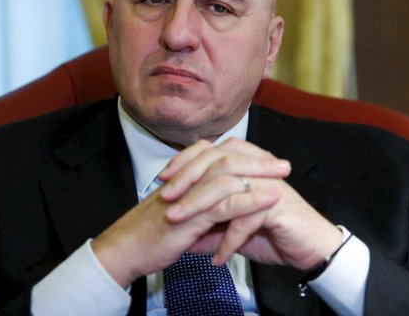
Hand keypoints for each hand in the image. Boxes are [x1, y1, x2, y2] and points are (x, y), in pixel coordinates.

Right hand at [91, 139, 289, 286]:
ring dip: (259, 174)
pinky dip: (251, 199)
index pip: (220, 157)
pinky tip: (269, 198)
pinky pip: (226, 203)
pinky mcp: (190, 215)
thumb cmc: (150, 235)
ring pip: (229, 175)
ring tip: (282, 176)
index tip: (269, 161)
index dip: (246, 157)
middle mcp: (188, 180)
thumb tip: (225, 216)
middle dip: (259, 160)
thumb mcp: (181, 217)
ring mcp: (189, 195)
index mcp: (186, 177)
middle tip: (283, 163)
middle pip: (228, 158)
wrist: (125, 250)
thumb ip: (202, 211)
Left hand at [159, 138, 342, 269]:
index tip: (163, 178)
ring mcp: (267, 184)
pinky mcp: (277, 205)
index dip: (185, 161)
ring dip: (200, 206)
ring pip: (227, 186)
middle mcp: (257, 168)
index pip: (210, 151)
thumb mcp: (233, 228)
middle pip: (216, 162)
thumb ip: (209, 225)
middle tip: (166, 199)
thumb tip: (180, 230)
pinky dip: (229, 241)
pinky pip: (246, 219)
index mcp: (246, 165)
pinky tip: (218, 258)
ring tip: (179, 223)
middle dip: (187, 179)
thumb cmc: (273, 232)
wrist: (310, 247)